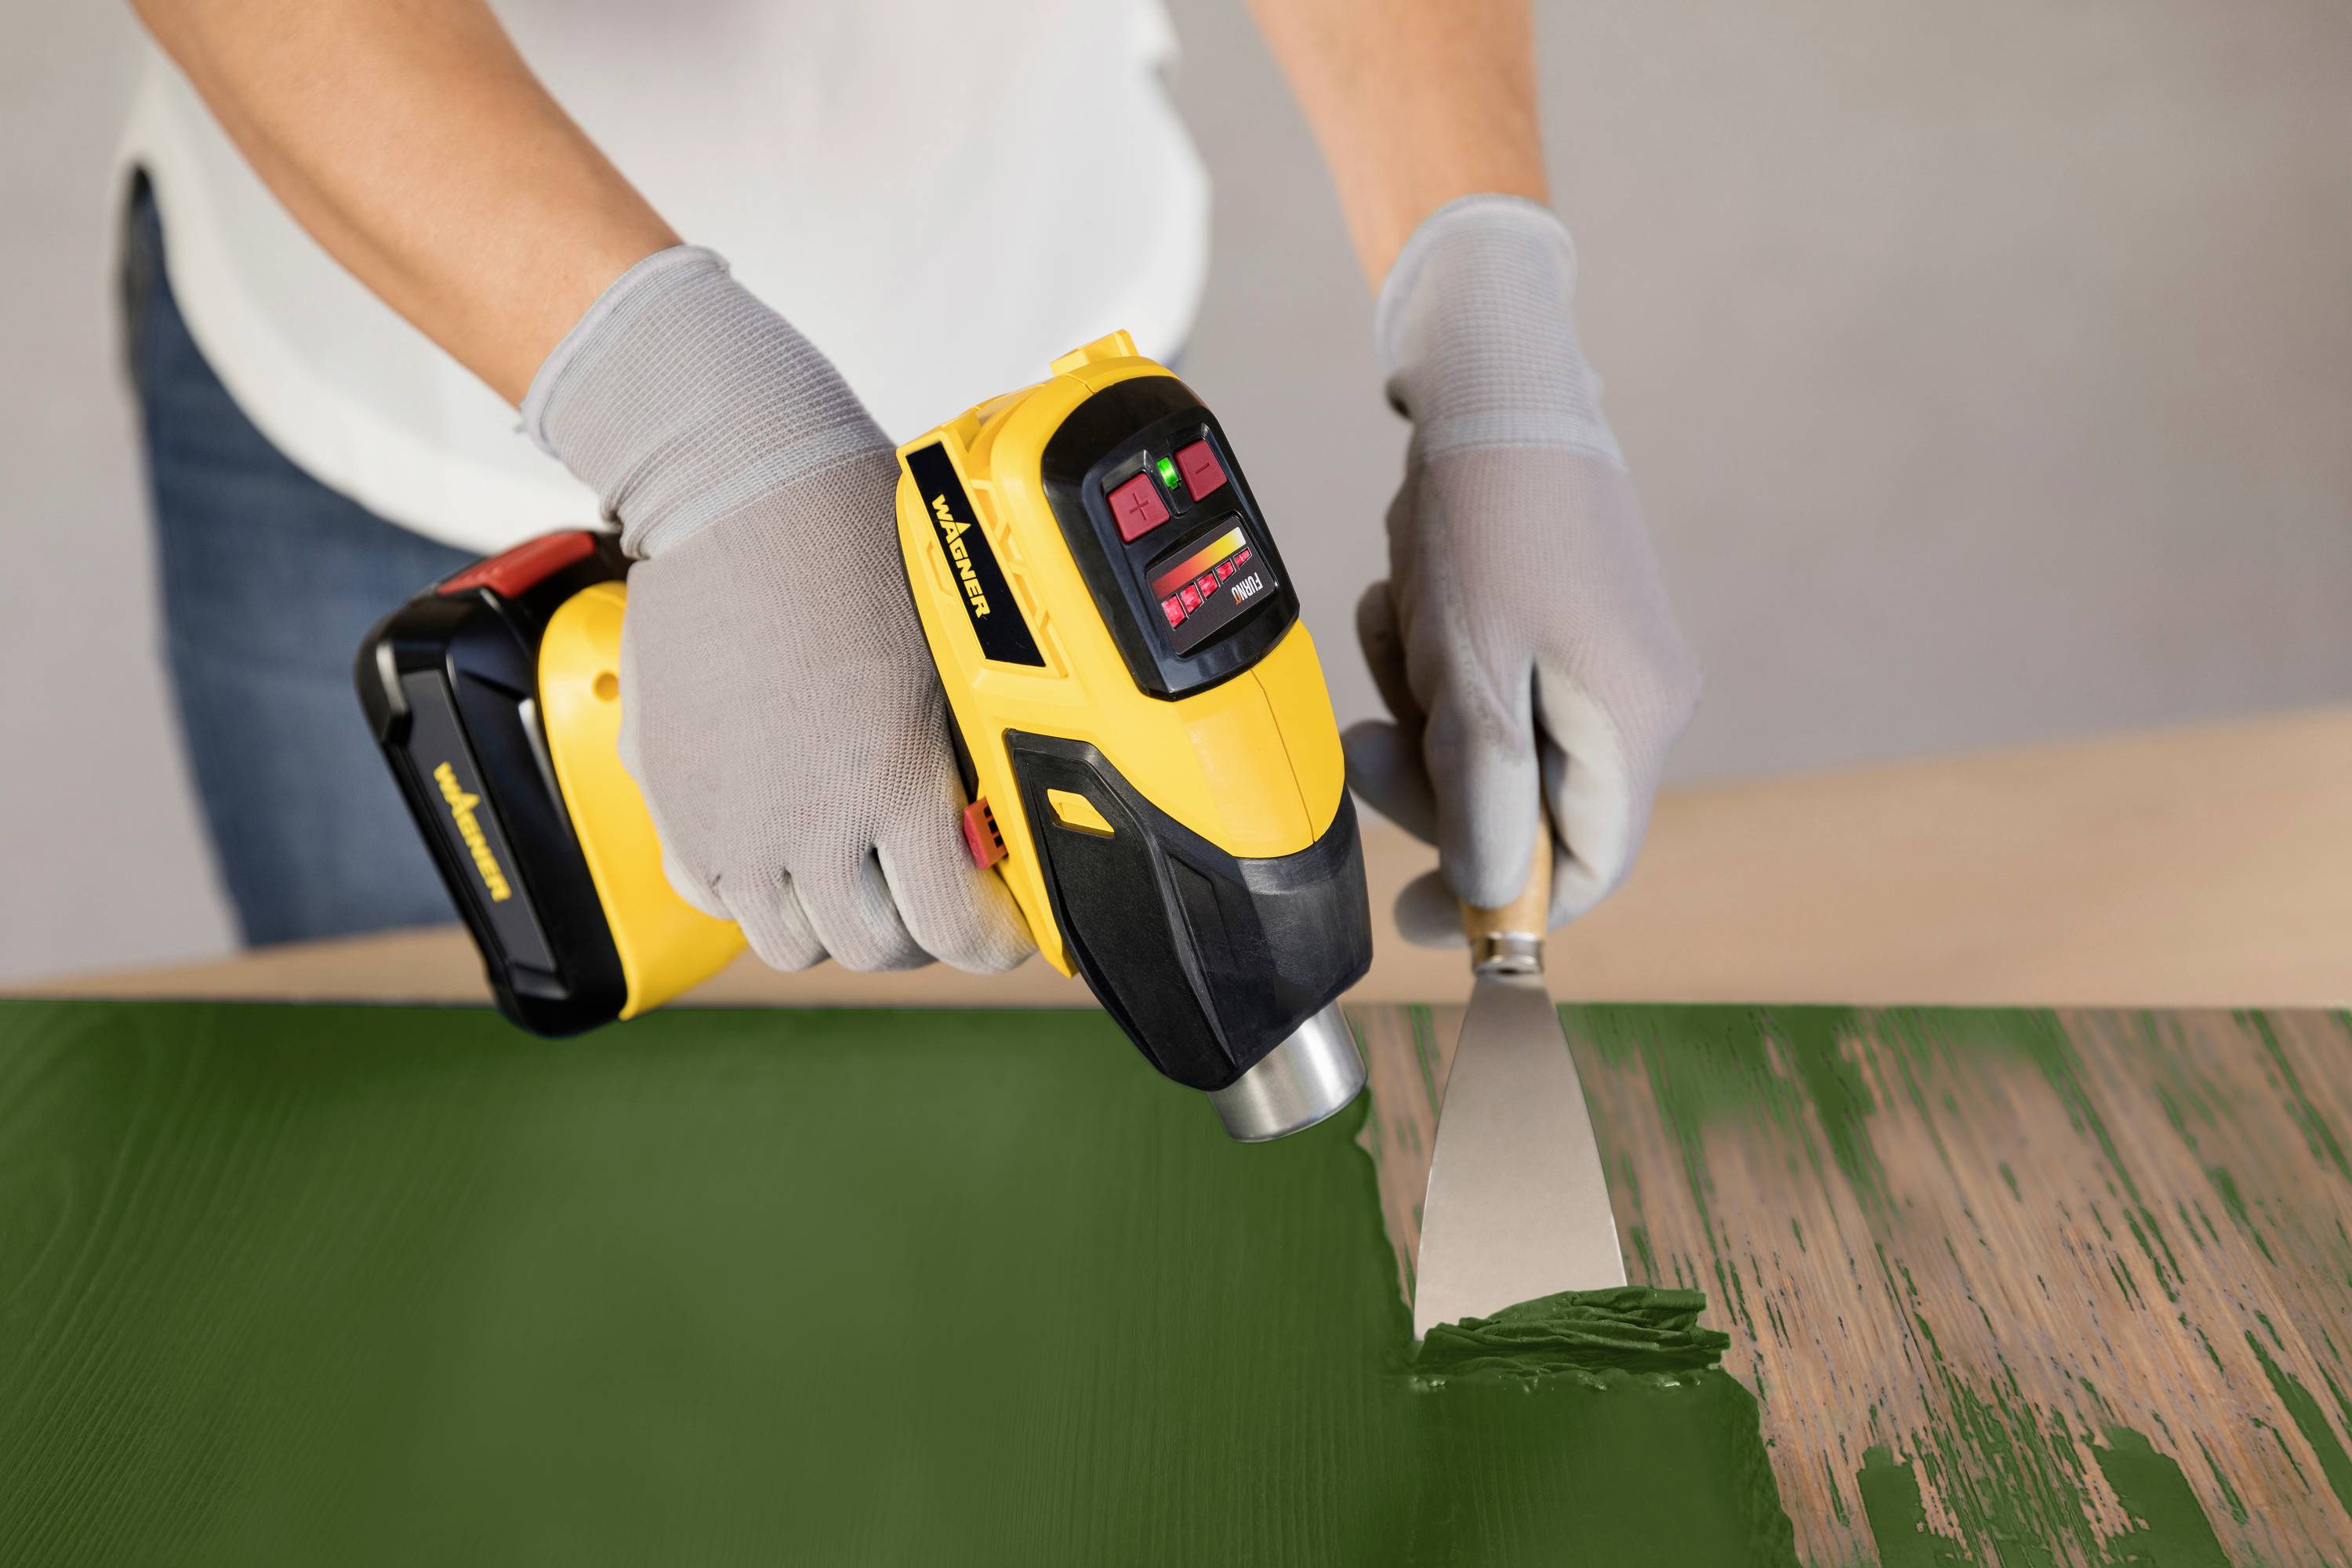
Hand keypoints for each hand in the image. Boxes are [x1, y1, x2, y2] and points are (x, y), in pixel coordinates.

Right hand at [526, 248, 1033, 972]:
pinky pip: (716, 898)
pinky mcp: (670, 803)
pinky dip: (754, 890)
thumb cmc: (853, 550)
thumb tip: (989, 828)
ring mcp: (729, 823)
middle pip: (874, 951)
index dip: (991, 941)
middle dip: (918, 930)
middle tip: (933, 887)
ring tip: (855, 867)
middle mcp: (808, 822)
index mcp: (894, 785)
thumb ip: (956, 764)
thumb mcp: (941, 666)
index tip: (1004, 924)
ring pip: (792, 942)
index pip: (955, 933)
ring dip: (832, 919)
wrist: (733, 495)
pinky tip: (781, 839)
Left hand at [1345, 197, 1701, 944]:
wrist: (1498, 379)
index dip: (1499, 906)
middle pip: (1526, 808)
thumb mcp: (1471, 671)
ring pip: (1493, 742)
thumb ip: (1481, 791)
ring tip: (1395, 623)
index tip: (1415, 917)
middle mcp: (1633, 701)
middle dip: (1432, 780)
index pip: (1584, 868)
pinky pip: (1489, 680)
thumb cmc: (1489, 518)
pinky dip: (1436, 656)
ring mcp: (1601, 659)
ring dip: (1423, 703)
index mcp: (1629, 723)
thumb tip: (1483, 897)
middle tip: (1362, 746)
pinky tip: (1412, 595)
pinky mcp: (1560, 620)